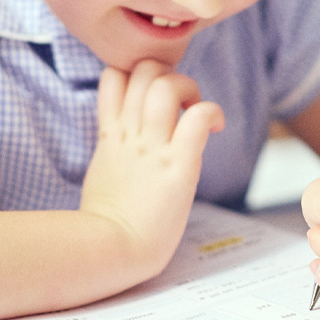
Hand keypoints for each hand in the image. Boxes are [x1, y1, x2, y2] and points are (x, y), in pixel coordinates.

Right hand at [80, 60, 225, 275]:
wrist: (112, 248)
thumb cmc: (107, 223)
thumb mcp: (102, 171)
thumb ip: (114, 149)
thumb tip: (125, 142)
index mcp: (110, 135)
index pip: (113, 76)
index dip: (135, 73)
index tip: (151, 93)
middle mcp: (130, 133)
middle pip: (142, 70)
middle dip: (165, 73)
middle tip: (179, 99)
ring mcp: (152, 147)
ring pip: (166, 85)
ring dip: (188, 87)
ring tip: (194, 108)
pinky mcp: (178, 165)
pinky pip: (197, 117)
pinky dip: (211, 112)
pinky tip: (216, 127)